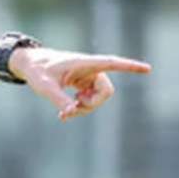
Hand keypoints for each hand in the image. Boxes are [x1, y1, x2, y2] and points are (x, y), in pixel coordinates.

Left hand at [10, 47, 151, 121]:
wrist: (31, 65)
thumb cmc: (37, 71)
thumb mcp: (44, 86)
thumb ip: (57, 98)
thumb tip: (69, 112)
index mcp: (85, 63)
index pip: (112, 63)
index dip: (130, 66)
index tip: (148, 69)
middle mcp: (90, 69)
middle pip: (106, 91)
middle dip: (93, 105)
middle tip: (73, 109)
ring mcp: (88, 78)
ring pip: (98, 98)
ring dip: (85, 109)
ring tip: (66, 113)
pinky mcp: (83, 85)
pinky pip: (89, 100)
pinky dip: (79, 109)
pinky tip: (65, 115)